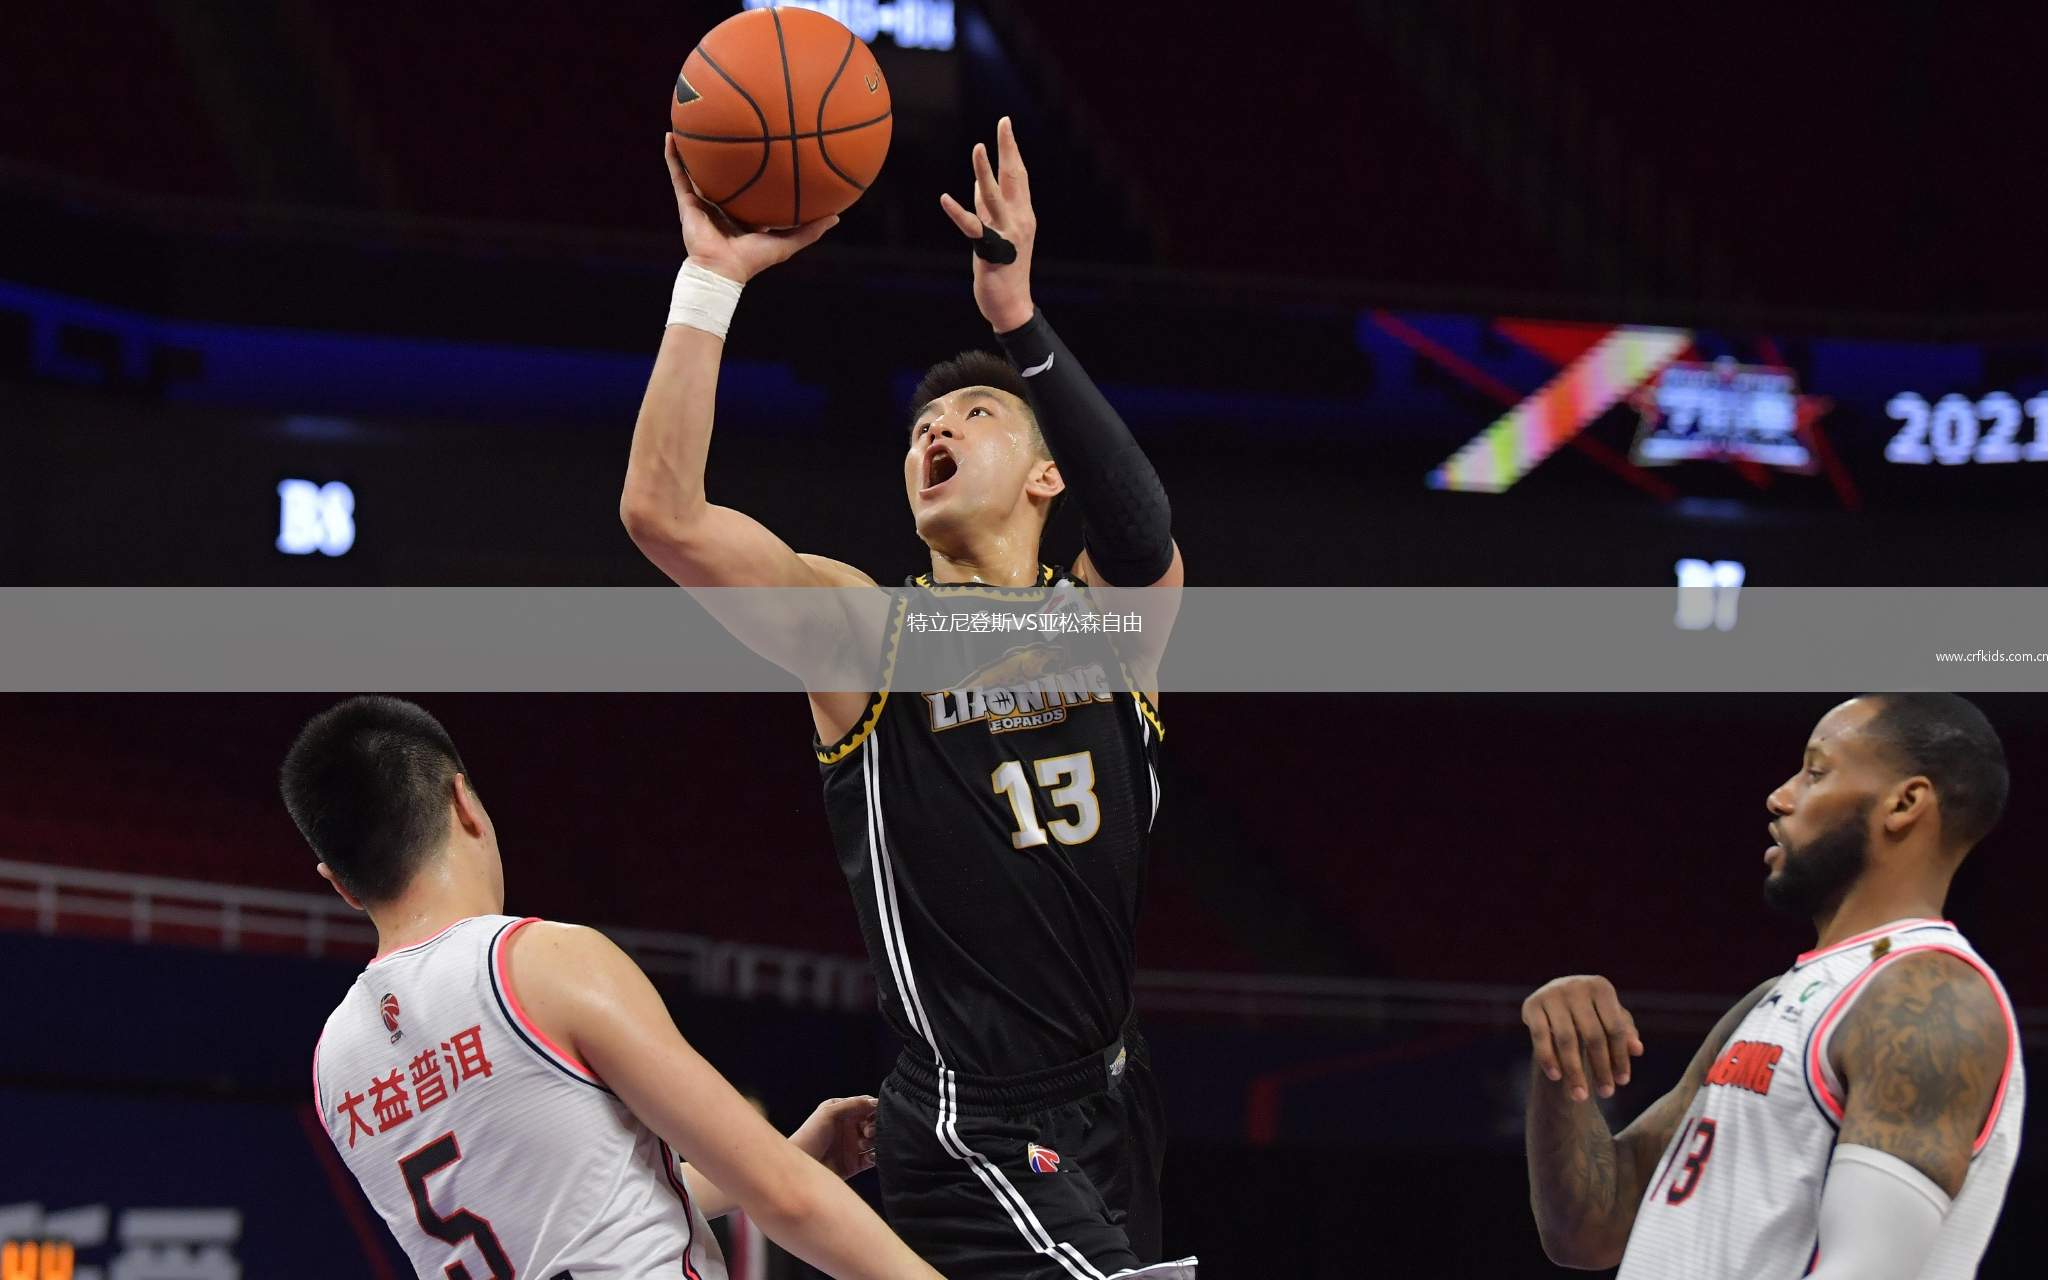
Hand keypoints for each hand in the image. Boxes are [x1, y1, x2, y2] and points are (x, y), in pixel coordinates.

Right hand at [665, 134, 837, 283]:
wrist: (722, 271)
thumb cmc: (753, 260)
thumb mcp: (787, 242)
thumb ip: (810, 230)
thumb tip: (837, 216)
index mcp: (745, 213)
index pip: (752, 186)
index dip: (758, 168)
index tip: (765, 146)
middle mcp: (723, 205)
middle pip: (725, 173)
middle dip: (727, 152)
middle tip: (732, 125)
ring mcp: (703, 202)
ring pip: (698, 169)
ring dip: (694, 148)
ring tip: (692, 120)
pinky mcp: (686, 203)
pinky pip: (678, 174)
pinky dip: (673, 156)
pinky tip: (670, 135)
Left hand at [789, 1095, 878, 1178]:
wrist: (800, 1167)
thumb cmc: (809, 1136)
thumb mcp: (829, 1112)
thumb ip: (853, 1104)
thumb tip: (875, 1102)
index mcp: (841, 1112)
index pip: (865, 1105)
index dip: (874, 1109)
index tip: (875, 1114)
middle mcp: (848, 1128)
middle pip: (873, 1123)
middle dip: (875, 1126)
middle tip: (867, 1131)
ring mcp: (851, 1146)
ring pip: (874, 1141)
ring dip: (875, 1141)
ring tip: (863, 1144)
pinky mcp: (854, 1164)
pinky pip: (872, 1159)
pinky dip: (875, 1156)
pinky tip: (869, 1156)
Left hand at [940, 116, 1036, 332]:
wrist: (1012, 305)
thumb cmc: (1005, 269)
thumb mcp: (998, 233)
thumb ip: (988, 208)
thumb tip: (979, 182)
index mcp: (1023, 214)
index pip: (1019, 175)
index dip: (1011, 149)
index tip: (1005, 125)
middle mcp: (1019, 220)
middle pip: (1014, 178)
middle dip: (1008, 149)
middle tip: (1003, 123)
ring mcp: (1007, 235)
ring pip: (994, 197)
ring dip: (985, 171)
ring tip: (978, 148)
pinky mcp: (990, 250)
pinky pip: (972, 227)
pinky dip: (958, 212)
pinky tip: (945, 198)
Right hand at [1522, 975, 1644, 1102]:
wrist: (1556, 995)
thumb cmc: (1591, 1012)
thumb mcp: (1610, 1018)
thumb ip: (1625, 1033)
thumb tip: (1637, 1050)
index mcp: (1601, 987)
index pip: (1615, 1028)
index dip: (1620, 1057)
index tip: (1622, 1082)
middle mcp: (1576, 986)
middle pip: (1592, 1035)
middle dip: (1600, 1068)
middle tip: (1606, 1094)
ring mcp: (1552, 994)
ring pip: (1566, 1040)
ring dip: (1574, 1071)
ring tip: (1580, 1096)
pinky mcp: (1531, 1004)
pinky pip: (1540, 1037)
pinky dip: (1548, 1059)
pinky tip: (1556, 1078)